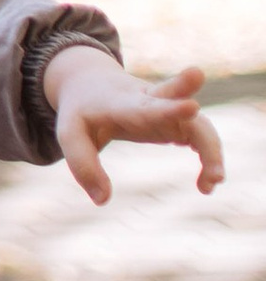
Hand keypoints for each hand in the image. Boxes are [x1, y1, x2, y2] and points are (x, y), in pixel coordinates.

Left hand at [47, 47, 223, 201]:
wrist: (91, 81)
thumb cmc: (82, 110)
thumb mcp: (70, 134)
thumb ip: (83, 166)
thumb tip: (102, 200)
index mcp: (120, 103)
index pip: (145, 107)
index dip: (170, 108)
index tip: (192, 106)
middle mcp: (148, 100)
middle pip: (174, 94)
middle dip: (190, 96)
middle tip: (198, 98)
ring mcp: (166, 106)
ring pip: (198, 123)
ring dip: (211, 150)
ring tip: (210, 185)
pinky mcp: (176, 118)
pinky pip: (202, 136)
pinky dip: (210, 157)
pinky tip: (206, 183)